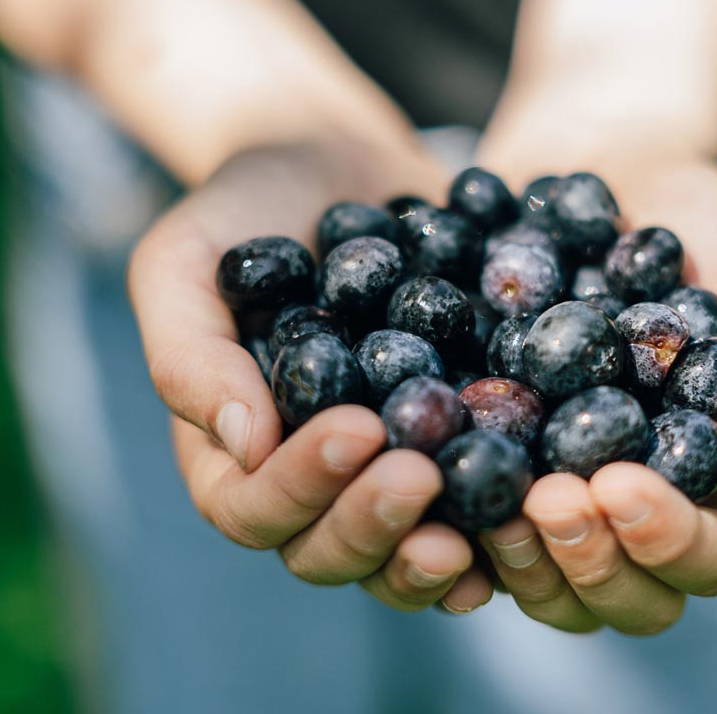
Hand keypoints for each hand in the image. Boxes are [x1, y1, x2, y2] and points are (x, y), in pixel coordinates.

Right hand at [128, 135, 494, 613]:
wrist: (333, 161)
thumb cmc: (242, 207)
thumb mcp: (185, 261)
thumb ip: (189, 353)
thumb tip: (247, 445)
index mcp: (233, 450)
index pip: (252, 506)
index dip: (301, 486)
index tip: (358, 428)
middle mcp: (307, 476)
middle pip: (328, 551)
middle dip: (373, 526)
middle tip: (422, 479)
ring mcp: (379, 468)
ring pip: (398, 553)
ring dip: (433, 555)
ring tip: (479, 527)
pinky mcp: (445, 443)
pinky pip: (467, 507)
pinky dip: (496, 521)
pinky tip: (531, 505)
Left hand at [472, 149, 716, 633]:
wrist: (605, 164)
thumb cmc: (708, 224)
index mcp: (712, 482)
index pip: (712, 558)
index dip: (669, 544)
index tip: (619, 485)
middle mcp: (630, 500)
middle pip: (619, 597)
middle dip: (586, 565)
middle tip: (547, 500)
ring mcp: (551, 482)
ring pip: (538, 580)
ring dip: (515, 563)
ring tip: (490, 498)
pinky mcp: (484, 450)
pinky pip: (461, 515)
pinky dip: (443, 515)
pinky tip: (421, 470)